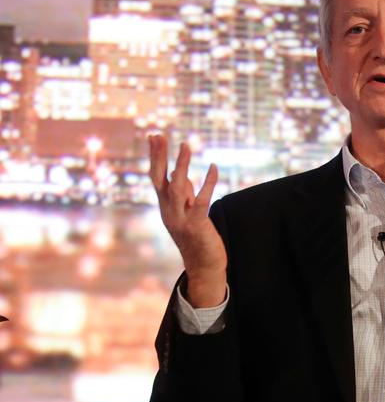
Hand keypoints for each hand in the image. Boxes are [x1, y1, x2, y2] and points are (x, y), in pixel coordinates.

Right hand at [149, 135, 226, 306]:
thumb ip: (185, 194)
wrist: (203, 266)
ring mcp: (181, 219)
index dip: (155, 157)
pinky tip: (213, 167)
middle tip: (159, 135)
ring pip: (177, 188)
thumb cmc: (196, 237)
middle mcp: (169, 211)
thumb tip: (184, 175)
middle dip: (159, 157)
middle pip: (159, 180)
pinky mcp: (197, 225)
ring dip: (181, 166)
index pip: (156, 177)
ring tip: (185, 145)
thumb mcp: (187, 212)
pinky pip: (201, 201)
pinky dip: (207, 183)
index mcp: (165, 206)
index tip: (154, 136)